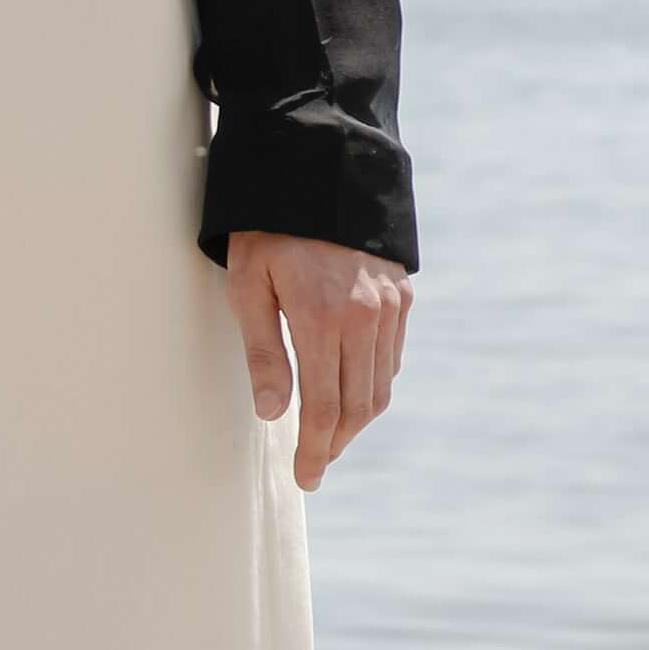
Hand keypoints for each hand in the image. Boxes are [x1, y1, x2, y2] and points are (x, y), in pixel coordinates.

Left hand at [222, 234, 410, 491]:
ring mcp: (389, 306)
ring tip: (328, 437)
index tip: (305, 478)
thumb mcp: (248, 286)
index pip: (323, 406)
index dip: (314, 449)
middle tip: (313, 466)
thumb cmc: (268, 231)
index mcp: (321, 318)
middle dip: (334, 443)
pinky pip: (391, 357)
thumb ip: (262, 352)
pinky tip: (350, 394)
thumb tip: (272, 413)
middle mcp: (364, 317)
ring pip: (380, 386)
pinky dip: (373, 385)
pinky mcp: (401, 295)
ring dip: (355, 420)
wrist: (317, 172)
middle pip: (357, 406)